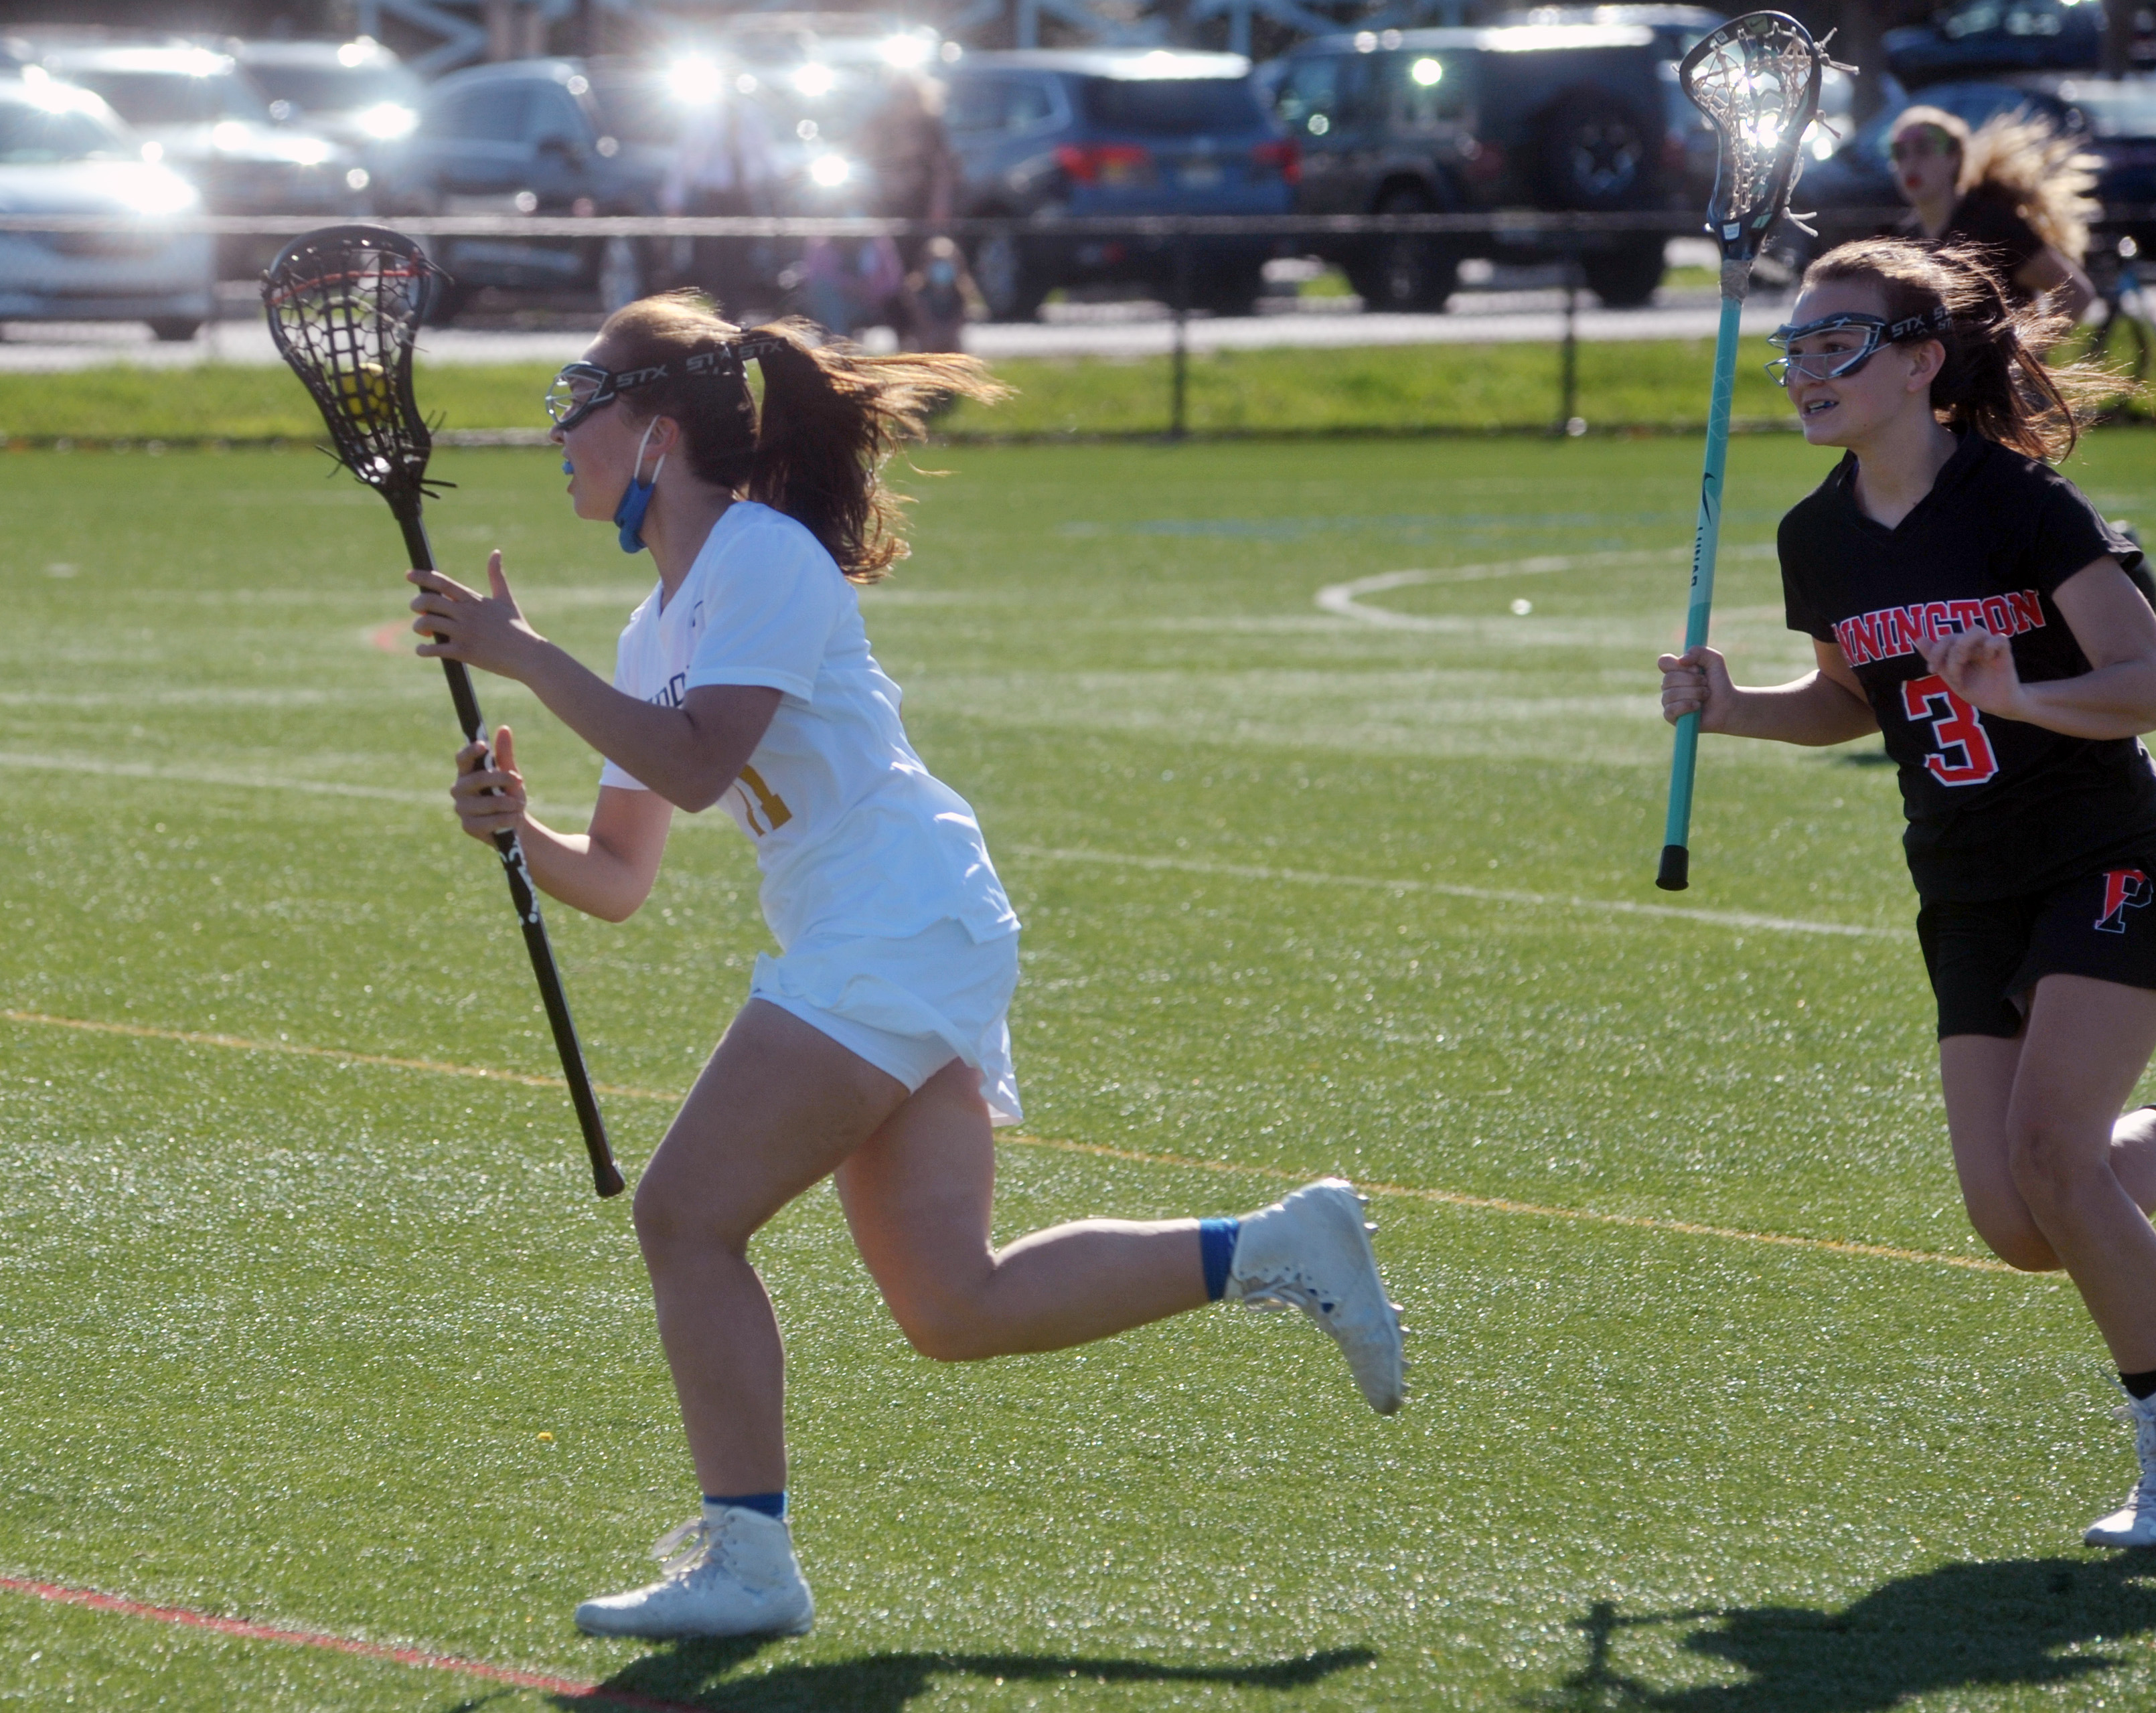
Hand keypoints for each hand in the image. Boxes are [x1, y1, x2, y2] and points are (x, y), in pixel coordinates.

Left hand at [409, 551, 543, 679]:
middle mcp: (466, 613)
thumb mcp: (506, 599)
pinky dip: (422, 649)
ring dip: (419, 627)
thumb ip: (496, 576)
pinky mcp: (464, 652)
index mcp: (474, 600)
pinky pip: (434, 649)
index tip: (408, 574)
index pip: (443, 583)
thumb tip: (496, 552)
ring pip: (427, 623)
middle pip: (428, 601)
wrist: (528, 655)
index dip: (422, 577)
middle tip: (418, 611)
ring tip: (424, 632)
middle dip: (416, 604)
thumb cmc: (518, 628)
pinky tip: (423, 650)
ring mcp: (464, 633)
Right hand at [449, 725, 527, 844]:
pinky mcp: (468, 826)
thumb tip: (504, 728)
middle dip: (501, 779)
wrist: (515, 823)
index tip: (484, 745)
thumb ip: (505, 754)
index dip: (470, 751)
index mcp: (467, 772)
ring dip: (508, 803)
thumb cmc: (509, 794)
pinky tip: (514, 818)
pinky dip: (507, 819)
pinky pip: (490, 821)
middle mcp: (459, 789)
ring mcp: (462, 809)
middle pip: (477, 779)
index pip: (462, 759)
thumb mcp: (510, 773)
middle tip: (519, 780)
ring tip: (519, 805)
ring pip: (486, 802)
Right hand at [1658, 645, 1737, 731]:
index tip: (1695, 668)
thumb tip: (1681, 660)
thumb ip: (1699, 652)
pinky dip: (1687, 706)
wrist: (1728, 704)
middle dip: (1692, 681)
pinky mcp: (1670, 716)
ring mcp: (1668, 701)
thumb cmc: (1720, 682)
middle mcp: (1668, 685)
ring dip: (1694, 694)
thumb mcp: (1714, 660)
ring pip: (1671, 694)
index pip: (1663, 662)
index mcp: (1675, 670)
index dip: (1677, 665)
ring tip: (1705, 695)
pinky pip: (1671, 709)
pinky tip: (1697, 706)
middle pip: (1669, 679)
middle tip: (1706, 684)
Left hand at [1919, 627, 2025, 717]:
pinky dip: (1991, 645)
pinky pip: (2000, 639)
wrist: (1994, 704)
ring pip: (1976, 630)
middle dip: (1948, 654)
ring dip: (1963, 646)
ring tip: (1963, 663)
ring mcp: (1989, 648)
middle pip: (1957, 635)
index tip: (1932, 671)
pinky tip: (1988, 658)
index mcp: (1960, 648)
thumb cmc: (1973, 687)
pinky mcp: (2005, 654)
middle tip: (1951, 673)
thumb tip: (1918, 638)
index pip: (1945, 639)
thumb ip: (1935, 657)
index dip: (1935, 652)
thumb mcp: (1950, 675)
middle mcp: (1974, 645)